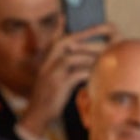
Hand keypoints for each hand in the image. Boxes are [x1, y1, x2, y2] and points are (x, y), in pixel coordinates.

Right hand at [19, 23, 117, 138]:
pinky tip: (96, 74)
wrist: (37, 115)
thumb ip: (62, 69)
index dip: (64, 30)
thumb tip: (78, 63)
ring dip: (88, 57)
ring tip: (101, 58)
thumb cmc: (49, 98)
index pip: (54, 40)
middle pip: (62, 43)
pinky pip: (75, 75)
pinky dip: (87, 73)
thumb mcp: (52, 80)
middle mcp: (47, 65)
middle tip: (97, 39)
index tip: (78, 23)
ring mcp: (51, 75)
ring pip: (71, 58)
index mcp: (46, 62)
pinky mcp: (58, 86)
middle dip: (81, 38)